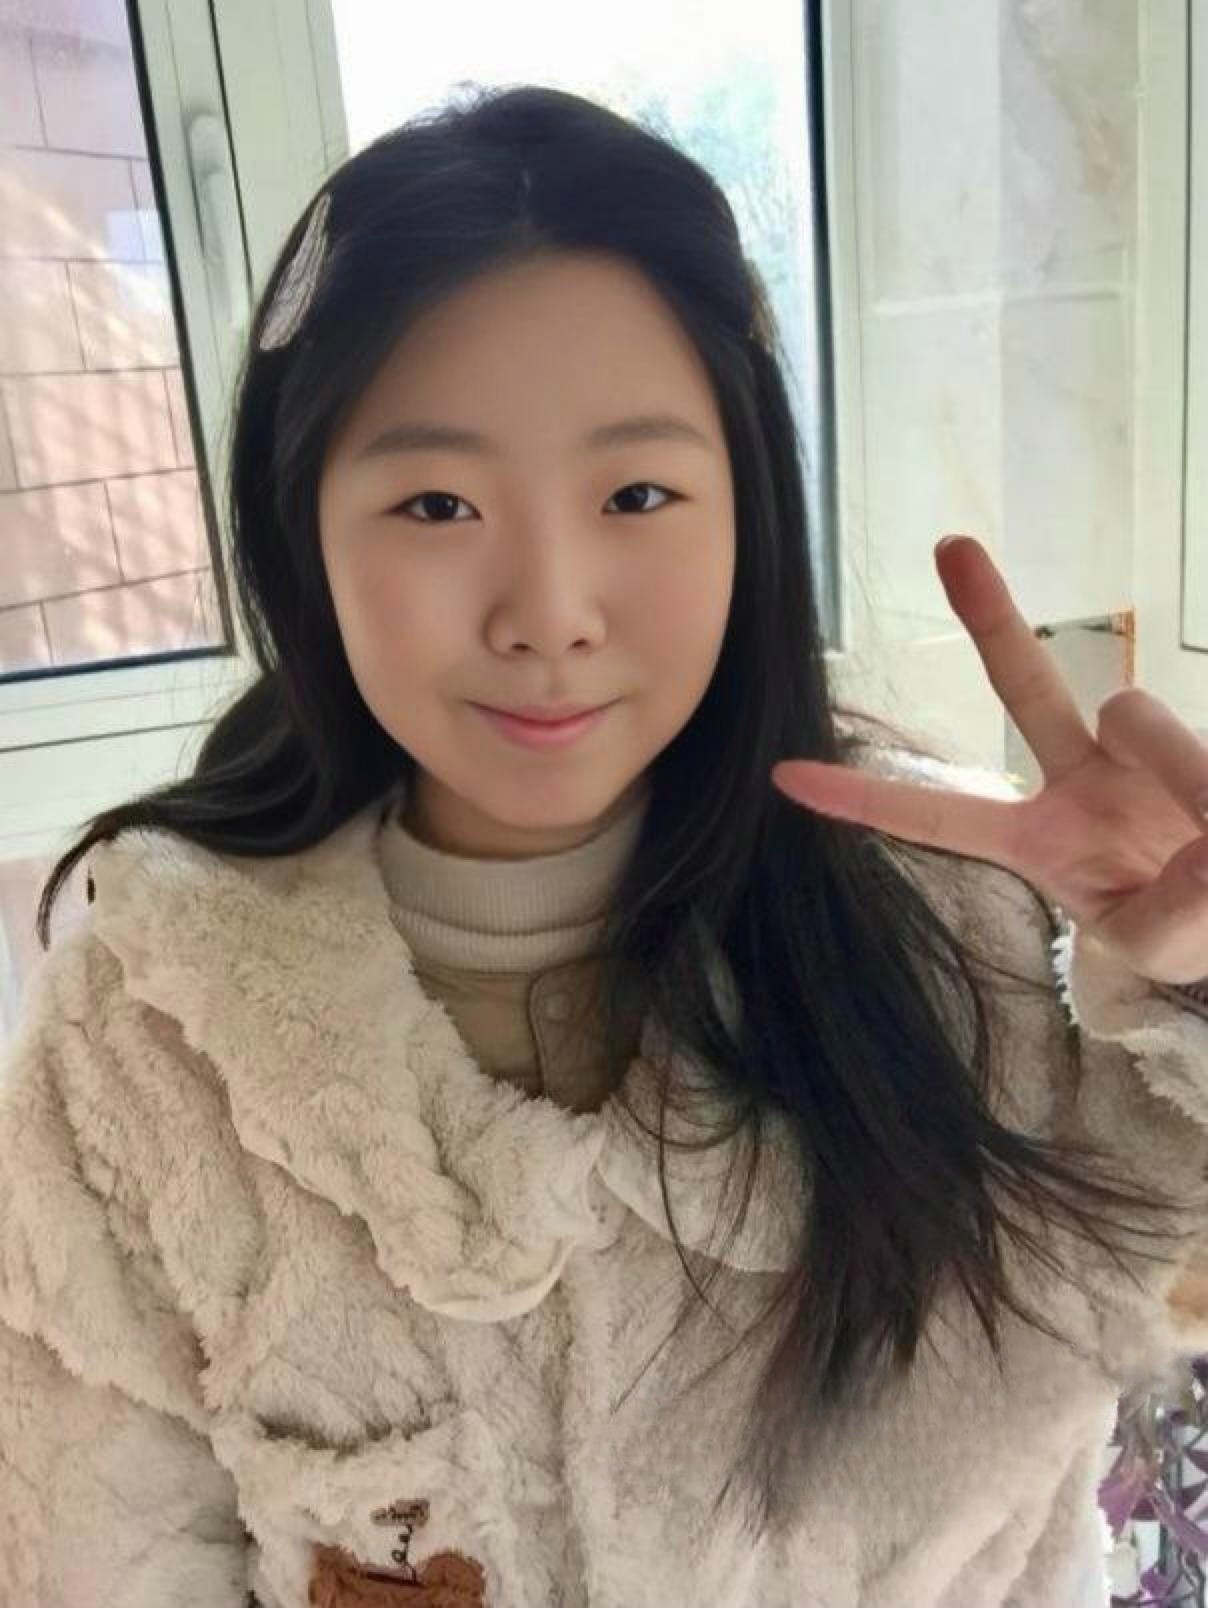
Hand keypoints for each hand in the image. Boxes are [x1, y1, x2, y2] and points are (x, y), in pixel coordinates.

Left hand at [772, 535, 1207, 986]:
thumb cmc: (1188, 928)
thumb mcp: (1156, 943)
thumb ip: (1163, 908)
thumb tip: (1187, 812)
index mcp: (1038, 842)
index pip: (938, 819)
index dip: (864, 801)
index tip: (783, 774)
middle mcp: (1077, 779)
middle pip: (1023, 686)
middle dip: (989, 618)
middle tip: (949, 548)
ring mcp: (1141, 748)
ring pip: (1138, 720)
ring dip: (1184, 778)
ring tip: (1206, 843)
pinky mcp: (1196, 735)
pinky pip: (1202, 757)